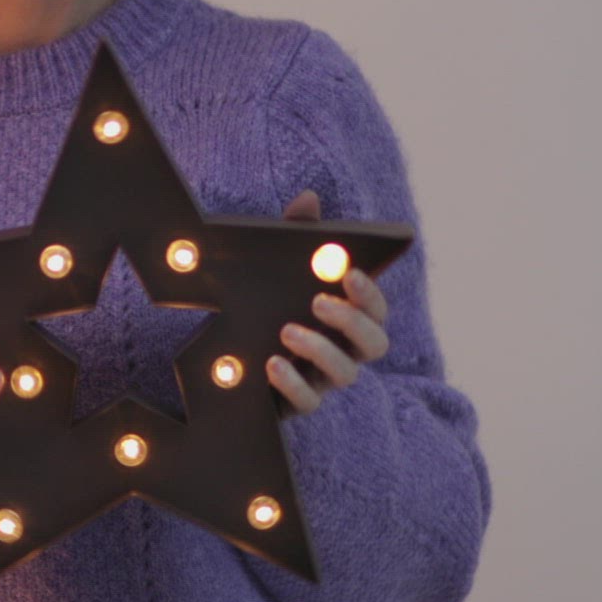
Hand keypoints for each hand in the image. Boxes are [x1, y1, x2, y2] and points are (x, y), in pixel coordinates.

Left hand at [268, 189, 390, 414]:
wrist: (224, 351)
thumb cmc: (266, 303)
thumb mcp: (275, 267)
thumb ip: (295, 235)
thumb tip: (309, 197)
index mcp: (346, 319)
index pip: (377, 310)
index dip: (371, 294)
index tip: (350, 273)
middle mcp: (344, 351)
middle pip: (374, 345)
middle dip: (352, 322)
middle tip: (319, 302)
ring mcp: (322, 380)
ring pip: (344, 374)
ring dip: (321, 351)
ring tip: (288, 332)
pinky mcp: (295, 403)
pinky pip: (307, 403)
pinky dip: (293, 385)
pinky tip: (271, 365)